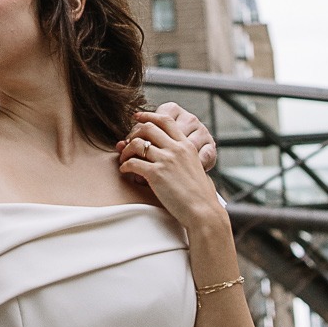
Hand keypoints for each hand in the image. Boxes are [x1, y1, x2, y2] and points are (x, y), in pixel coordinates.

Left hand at [121, 105, 228, 235]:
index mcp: (186, 145)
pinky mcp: (156, 174)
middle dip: (133, 133)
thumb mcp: (195, 166)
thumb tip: (166, 154)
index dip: (148, 116)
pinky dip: (125, 165)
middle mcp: (176, 149)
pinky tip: (125, 170)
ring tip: (124, 158)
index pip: (166, 120)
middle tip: (127, 142)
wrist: (203, 210)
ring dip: (126, 150)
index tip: (137, 117)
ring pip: (136, 143)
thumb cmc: (199, 194)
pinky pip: (132, 163)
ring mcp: (166, 160)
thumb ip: (182, 156)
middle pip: (148, 128)